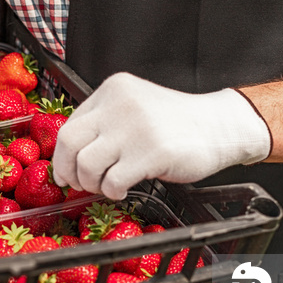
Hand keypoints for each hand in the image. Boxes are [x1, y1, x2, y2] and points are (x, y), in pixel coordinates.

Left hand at [51, 73, 270, 198]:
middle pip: (69, 142)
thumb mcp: (134, 108)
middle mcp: (119, 104)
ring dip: (93, 184)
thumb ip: (104, 123)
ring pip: (87, 165)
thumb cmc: (175, 123)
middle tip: (79, 183)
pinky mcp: (151, 152)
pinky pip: (113, 181)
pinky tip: (124, 189)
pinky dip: (113, 191)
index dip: (62, 155)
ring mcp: (135, 128)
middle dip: (68, 170)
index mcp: (112, 90)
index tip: (66, 172)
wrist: (220, 127)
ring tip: (108, 185)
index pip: (69, 125)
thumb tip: (69, 157)